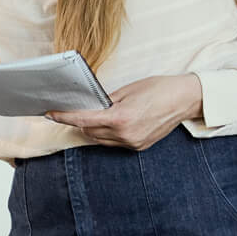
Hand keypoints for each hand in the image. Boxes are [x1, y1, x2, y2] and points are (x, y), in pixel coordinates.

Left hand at [46, 74, 201, 150]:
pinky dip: (108, 134)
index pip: (84, 120)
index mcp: (120, 118)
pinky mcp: (139, 147)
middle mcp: (125, 135)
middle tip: (73, 110)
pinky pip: (114, 143)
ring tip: (95, 116)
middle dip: (80, 122)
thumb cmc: (158, 88)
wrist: (185, 99)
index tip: (50, 114)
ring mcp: (133, 143)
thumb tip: (89, 106)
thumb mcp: (128, 90)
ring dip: (93, 129)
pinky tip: (111, 123)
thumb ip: (106, 101)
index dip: (64, 117)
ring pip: (101, 140)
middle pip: (90, 132)